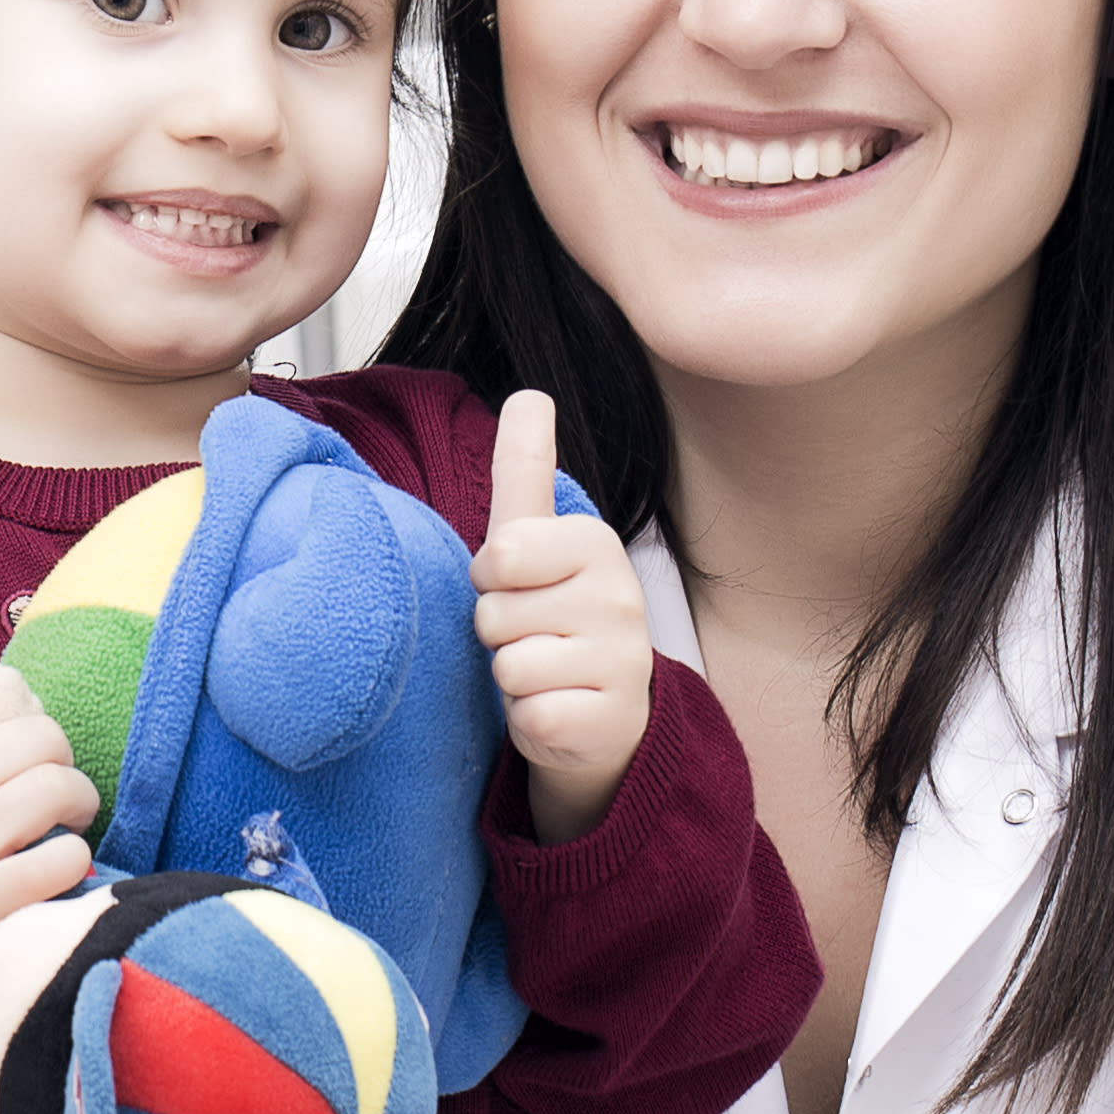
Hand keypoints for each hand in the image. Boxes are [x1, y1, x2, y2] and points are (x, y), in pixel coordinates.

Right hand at [0, 659, 98, 994]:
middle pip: (41, 739)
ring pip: (58, 789)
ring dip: (78, 803)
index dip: (26, 720)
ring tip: (66, 824)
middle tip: (57, 789)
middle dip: (62, 759)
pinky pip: (61, 861)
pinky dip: (73, 860)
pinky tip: (54, 867)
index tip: (26, 752)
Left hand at [472, 389, 652, 840]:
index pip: (498, 556)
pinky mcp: (610, 720)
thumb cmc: (552, 613)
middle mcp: (621, 597)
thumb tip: (530, 392)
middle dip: (499, 632)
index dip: (489, 580)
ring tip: (547, 671)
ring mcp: (623, 661)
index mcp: (595, 543)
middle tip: (535, 636)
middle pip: (494, 614)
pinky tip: (561, 708)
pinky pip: (530, 716)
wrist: (598, 706)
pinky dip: (531, 720)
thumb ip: (526, 469)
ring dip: (514, 678)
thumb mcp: (534, 538)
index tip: (518, 587)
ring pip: (510, 667)